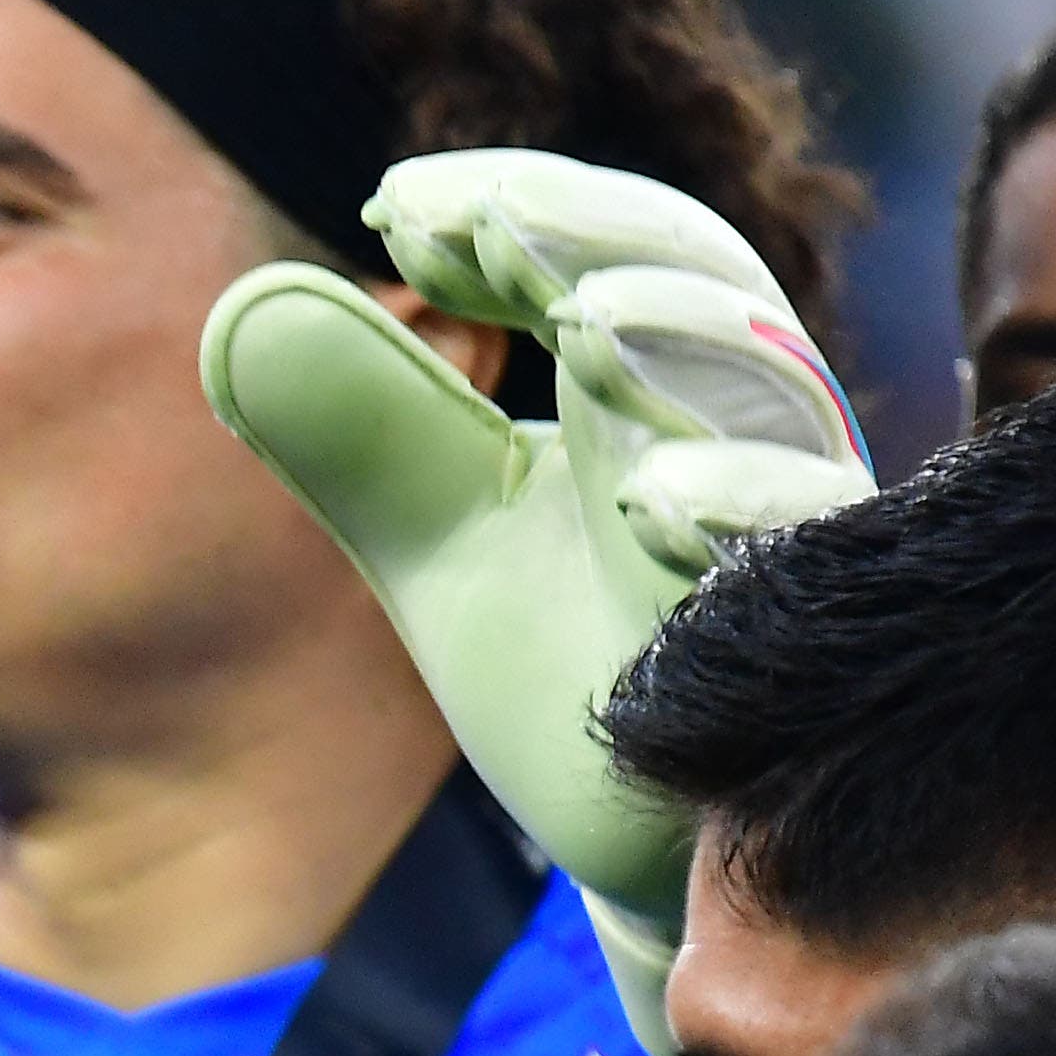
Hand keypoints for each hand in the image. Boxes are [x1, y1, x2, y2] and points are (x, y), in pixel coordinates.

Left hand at [198, 145, 865, 1055]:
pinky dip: (743, 511)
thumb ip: (357, 429)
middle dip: (603, 244)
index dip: (515, 211)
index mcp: (653, 385)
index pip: (606, 248)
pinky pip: (814, 548)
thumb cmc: (568, 668)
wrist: (648, 847)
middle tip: (490, 224)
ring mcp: (791, 527)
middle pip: (707, 289)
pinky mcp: (819, 634)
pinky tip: (654, 502)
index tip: (394, 209)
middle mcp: (740, 434)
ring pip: (775, 402)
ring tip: (583, 326)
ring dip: (682, 349)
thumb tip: (236, 310)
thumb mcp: (438, 540)